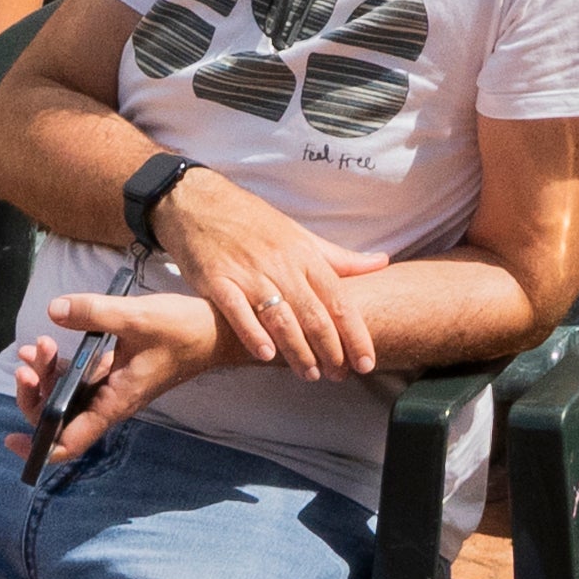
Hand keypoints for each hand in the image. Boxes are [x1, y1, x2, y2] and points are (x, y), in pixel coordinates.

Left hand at [0, 283, 225, 460]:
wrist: (214, 330)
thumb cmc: (183, 330)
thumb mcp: (137, 317)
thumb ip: (94, 312)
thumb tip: (55, 311)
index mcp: (116, 401)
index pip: (72, 440)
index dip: (40, 447)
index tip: (12, 441)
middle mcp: (110, 401)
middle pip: (59, 418)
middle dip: (33, 395)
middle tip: (26, 365)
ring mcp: (111, 387)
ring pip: (65, 395)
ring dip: (44, 375)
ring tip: (37, 347)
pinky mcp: (112, 371)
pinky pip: (76, 377)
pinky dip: (58, 364)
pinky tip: (49, 342)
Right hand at [139, 156, 379, 384]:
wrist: (197, 201)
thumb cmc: (253, 222)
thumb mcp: (299, 235)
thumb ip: (339, 257)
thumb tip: (382, 262)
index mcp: (304, 255)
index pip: (338, 300)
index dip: (355, 334)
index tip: (366, 362)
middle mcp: (280, 264)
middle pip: (313, 313)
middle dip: (330, 350)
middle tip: (339, 376)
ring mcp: (247, 272)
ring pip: (279, 317)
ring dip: (297, 350)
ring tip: (309, 374)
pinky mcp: (216, 278)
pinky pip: (236, 309)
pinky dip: (251, 333)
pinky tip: (264, 354)